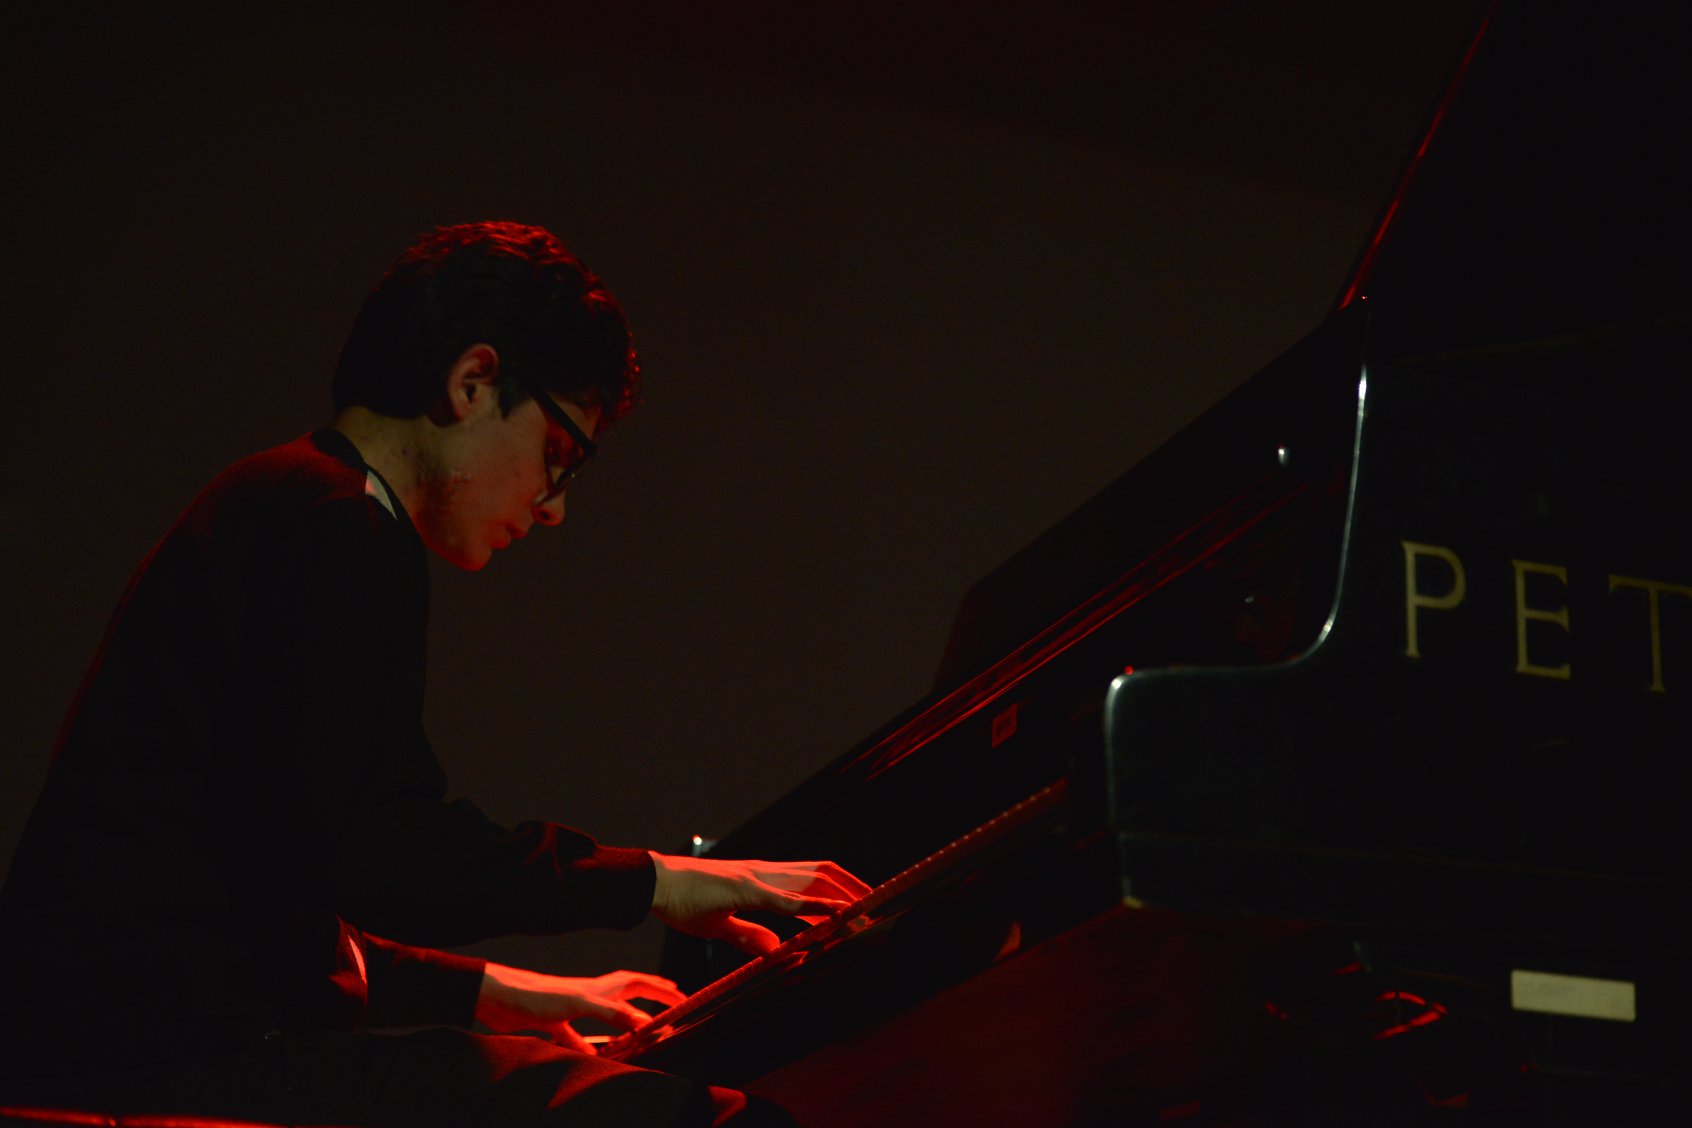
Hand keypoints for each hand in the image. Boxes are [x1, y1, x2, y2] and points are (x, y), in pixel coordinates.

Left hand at [475, 961, 686, 1052]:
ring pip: (606, 1016)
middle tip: (672, 1005)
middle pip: (628, 993)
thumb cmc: (535, 995)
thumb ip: (613, 1013)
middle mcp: (589, 996)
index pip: (640, 985)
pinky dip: (590, 1046)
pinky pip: (579, 1036)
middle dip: (651, 998)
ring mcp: (571, 1010)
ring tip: (640, 1034)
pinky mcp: (553, 1024)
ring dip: (624, 1023)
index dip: (662, 992)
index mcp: (600, 988)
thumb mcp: (580, 1003)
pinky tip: (591, 1057)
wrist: (496, 997)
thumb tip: (644, 1025)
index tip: (684, 1001)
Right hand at [648, 852, 873, 955]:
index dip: (836, 887)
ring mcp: (758, 878)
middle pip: (821, 871)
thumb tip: (775, 947)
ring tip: (869, 907)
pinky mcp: (746, 890)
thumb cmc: (682, 901)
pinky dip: (815, 906)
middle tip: (881, 900)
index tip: (861, 902)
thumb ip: (748, 935)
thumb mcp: (719, 925)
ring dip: (843, 894)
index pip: (808, 876)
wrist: (653, 885)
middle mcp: (765, 872)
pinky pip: (788, 900)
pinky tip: (834, 914)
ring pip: (812, 880)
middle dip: (852, 885)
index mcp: (760, 879)